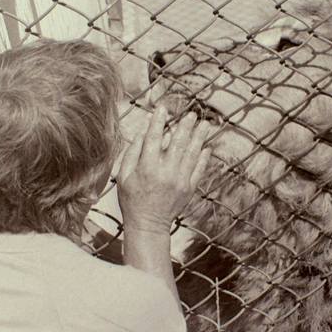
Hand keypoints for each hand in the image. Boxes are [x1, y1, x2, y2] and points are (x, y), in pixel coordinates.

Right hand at [116, 106, 210, 234]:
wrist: (148, 223)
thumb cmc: (132, 198)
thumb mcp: (124, 175)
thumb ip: (133, 152)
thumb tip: (144, 131)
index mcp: (147, 167)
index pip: (153, 138)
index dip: (158, 121)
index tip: (162, 108)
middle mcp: (165, 172)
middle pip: (177, 143)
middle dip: (185, 126)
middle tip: (191, 114)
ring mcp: (180, 180)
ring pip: (192, 154)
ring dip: (199, 138)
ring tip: (205, 125)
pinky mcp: (189, 188)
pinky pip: (199, 169)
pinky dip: (204, 158)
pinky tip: (207, 147)